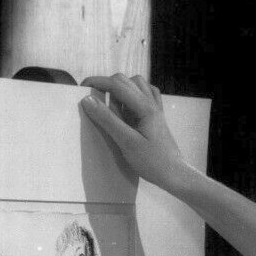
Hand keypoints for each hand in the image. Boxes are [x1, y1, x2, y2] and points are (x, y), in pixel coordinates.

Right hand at [79, 73, 189, 192]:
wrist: (174, 174)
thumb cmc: (152, 161)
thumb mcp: (126, 142)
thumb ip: (108, 120)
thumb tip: (87, 100)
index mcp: (145, 107)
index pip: (117, 84)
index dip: (98, 82)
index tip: (82, 87)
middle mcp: (152, 102)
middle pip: (126, 80)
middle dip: (107, 84)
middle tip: (94, 99)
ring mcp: (156, 108)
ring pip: (136, 84)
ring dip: (120, 89)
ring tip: (111, 106)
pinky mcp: (157, 116)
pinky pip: (145, 94)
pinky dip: (133, 94)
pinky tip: (127, 107)